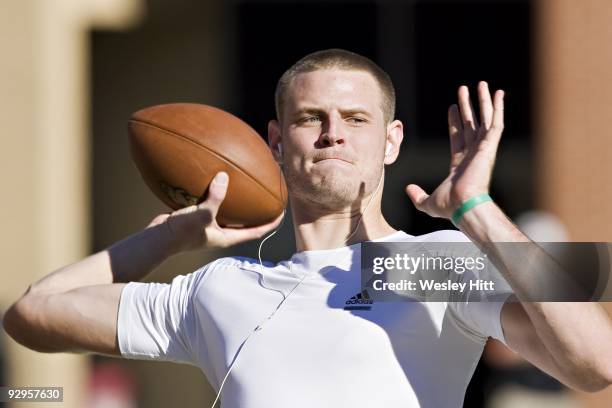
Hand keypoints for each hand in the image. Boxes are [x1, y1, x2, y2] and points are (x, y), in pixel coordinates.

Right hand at [147, 172, 283, 251]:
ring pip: (228, 210)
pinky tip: (215, 176)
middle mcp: (221, 231)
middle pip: (245, 220)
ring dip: (236, 199)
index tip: (283, 212)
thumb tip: (225, 176)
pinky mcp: (196, 215)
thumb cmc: (180, 233)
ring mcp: (208, 223)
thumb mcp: (201, 214)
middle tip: (267, 194)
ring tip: (244, 183)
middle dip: (256, 209)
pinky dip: (214, 190)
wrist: (155, 238)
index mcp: (227, 237)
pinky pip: (210, 201)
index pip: (257, 231)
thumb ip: (215, 197)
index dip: (271, 223)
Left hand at [405, 81, 504, 218]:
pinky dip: (498, 108)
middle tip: (464, 90)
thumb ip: (417, 196)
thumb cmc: (450, 206)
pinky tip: (498, 94)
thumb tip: (407, 189)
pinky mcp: (489, 146)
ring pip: (484, 119)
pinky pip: (496, 123)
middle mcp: (474, 154)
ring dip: (483, 102)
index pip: (458, 137)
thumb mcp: (427, 201)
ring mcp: (483, 149)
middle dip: (468, 107)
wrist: (463, 206)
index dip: (456, 121)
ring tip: (481, 84)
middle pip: (471, 124)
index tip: (453, 107)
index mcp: (461, 164)